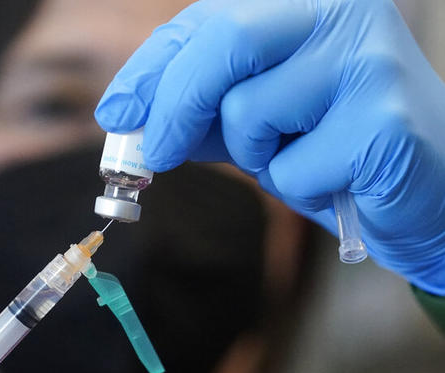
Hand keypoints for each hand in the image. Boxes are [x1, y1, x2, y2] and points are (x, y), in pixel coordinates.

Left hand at [95, 0, 444, 294]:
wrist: (423, 195)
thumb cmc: (331, 151)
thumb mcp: (255, 120)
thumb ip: (199, 109)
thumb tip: (128, 117)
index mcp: (306, 2)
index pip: (207, 20)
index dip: (152, 68)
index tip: (116, 112)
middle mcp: (344, 11)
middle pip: (225, 42)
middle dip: (173, 105)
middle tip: (154, 155)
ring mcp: (370, 62)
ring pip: (250, 111)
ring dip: (255, 154)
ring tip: (299, 156)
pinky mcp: (385, 124)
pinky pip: (290, 168)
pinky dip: (295, 188)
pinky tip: (336, 180)